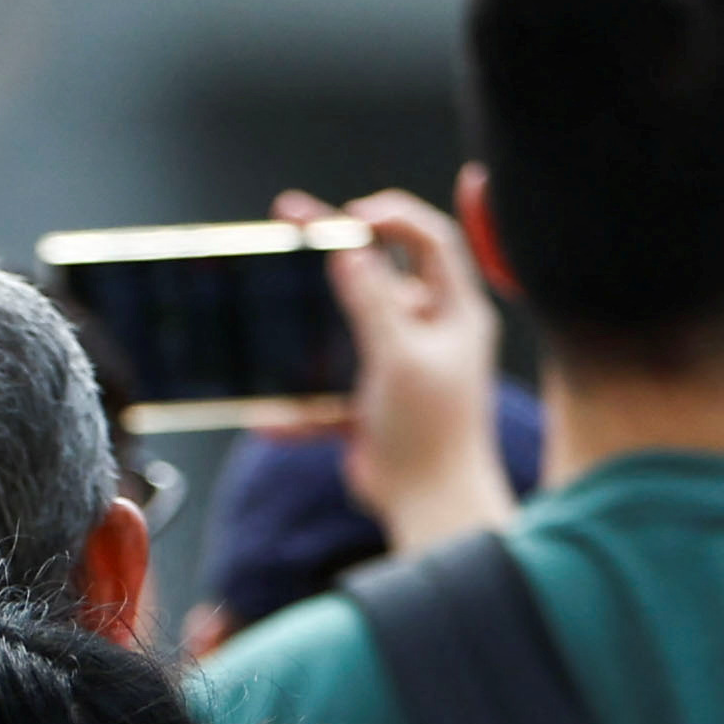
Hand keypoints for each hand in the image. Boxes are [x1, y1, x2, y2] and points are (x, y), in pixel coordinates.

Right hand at [300, 190, 510, 549]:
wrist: (431, 507)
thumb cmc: (431, 432)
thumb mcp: (400, 357)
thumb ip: (373, 302)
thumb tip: (348, 250)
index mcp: (455, 314)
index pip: (431, 242)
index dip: (394, 218)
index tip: (352, 216)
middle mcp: (432, 333)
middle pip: (382, 273)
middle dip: (337, 247)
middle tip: (291, 218)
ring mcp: (401, 366)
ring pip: (349, 326)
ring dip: (312, 319)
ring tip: (268, 294)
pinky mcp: (374, 401)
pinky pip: (331, 388)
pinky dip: (302, 403)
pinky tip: (270, 418)